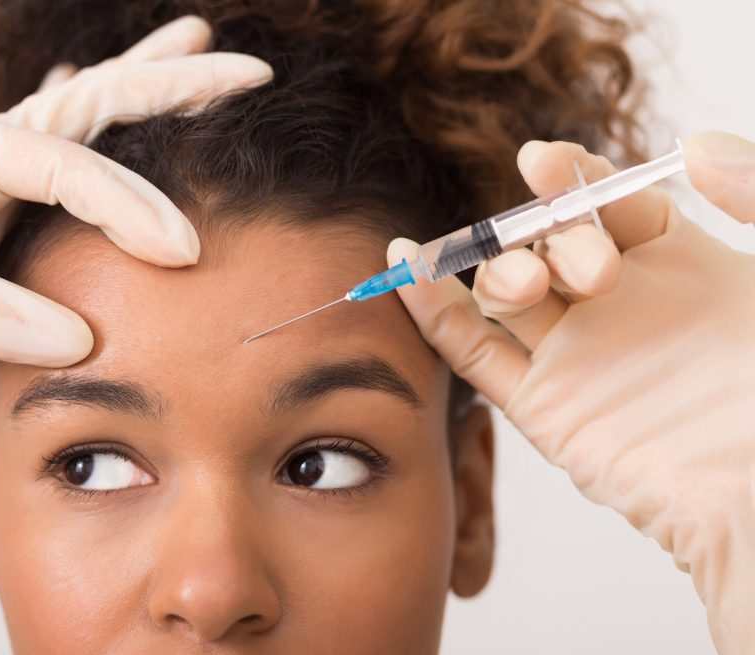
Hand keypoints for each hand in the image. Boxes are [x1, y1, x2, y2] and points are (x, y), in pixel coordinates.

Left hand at [0, 15, 272, 528]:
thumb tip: (82, 338)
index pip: (68, 164)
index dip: (131, 204)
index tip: (181, 252)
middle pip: (94, 104)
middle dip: (171, 88)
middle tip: (246, 70)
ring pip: (86, 120)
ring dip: (144, 88)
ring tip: (198, 51)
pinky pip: (65, 163)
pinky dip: (103, 134)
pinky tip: (120, 107)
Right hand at [388, 135, 754, 653]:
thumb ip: (753, 192)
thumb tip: (689, 143)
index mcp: (683, 268)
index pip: (607, 205)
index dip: (574, 178)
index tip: (546, 161)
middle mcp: (621, 308)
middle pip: (553, 242)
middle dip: (552, 235)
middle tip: (595, 269)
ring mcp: (579, 357)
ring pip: (508, 290)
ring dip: (499, 267)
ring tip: (529, 281)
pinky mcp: (545, 408)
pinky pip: (474, 352)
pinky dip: (434, 313)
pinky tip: (408, 269)